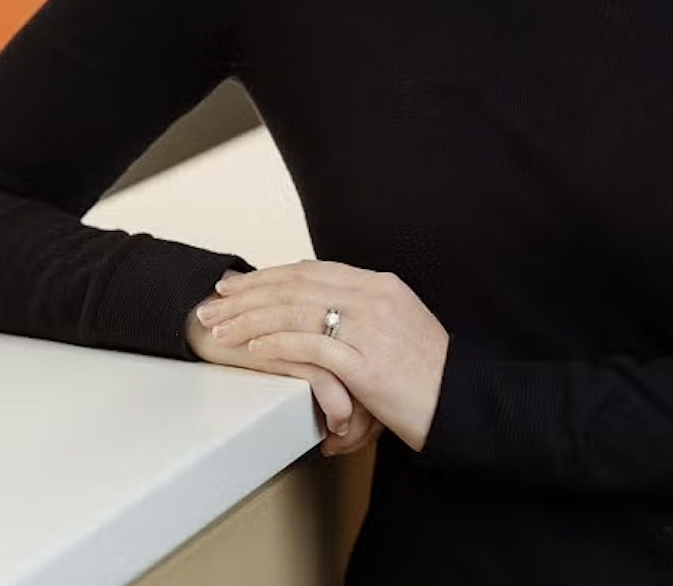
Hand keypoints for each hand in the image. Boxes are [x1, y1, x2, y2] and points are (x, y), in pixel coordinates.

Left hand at [194, 260, 448, 451]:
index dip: (267, 276)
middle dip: (247, 294)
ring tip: (220, 329)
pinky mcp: (368, 364)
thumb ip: (361, 314)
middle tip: (211, 305)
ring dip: (251, 319)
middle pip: (297, 285)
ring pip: (297, 311)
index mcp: (381, 284)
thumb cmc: (428, 372)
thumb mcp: (398, 326)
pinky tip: (255, 348)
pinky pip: (314, 347)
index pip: (311, 270)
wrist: (460, 401)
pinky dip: (279, 344)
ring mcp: (372, 328)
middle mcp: (375, 298)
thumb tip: (319, 319)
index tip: (235, 284)